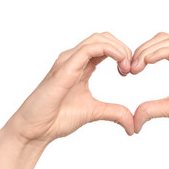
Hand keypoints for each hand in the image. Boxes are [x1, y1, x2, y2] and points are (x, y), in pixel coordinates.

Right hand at [4, 32, 133, 145]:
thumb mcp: (94, 112)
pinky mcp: (64, 70)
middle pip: (103, 38)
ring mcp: (67, 62)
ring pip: (97, 39)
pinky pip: (88, 50)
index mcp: (81, 66)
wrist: (35, 130)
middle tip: (131, 68)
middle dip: (123, 48)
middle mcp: (73, 60)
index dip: (123, 53)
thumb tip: (133, 125)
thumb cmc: (57, 118)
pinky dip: (109, 51)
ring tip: (126, 67)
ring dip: (118, 48)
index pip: (105, 46)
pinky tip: (119, 63)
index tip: (131, 72)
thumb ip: (114, 113)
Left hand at [131, 32, 168, 142]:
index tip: (127, 70)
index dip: (141, 53)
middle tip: (129, 67)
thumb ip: (152, 108)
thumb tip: (133, 119)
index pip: (160, 46)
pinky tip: (149, 61)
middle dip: (143, 50)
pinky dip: (164, 53)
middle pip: (164, 40)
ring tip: (136, 65)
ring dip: (150, 51)